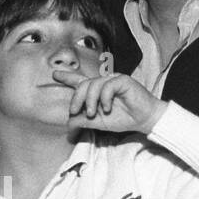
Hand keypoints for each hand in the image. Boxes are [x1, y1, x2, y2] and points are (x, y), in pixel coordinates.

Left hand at [52, 68, 167, 134]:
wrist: (144, 120)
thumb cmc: (123, 119)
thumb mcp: (99, 123)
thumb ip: (83, 121)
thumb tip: (68, 122)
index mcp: (97, 91)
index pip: (80, 82)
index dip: (67, 77)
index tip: (55, 75)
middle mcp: (103, 83)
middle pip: (83, 84)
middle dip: (76, 98)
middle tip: (74, 111)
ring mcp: (113, 80)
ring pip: (93, 84)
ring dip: (89, 100)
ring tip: (92, 113)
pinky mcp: (123, 80)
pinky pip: (108, 86)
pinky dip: (104, 98)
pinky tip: (107, 108)